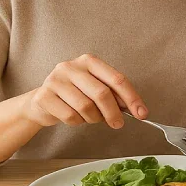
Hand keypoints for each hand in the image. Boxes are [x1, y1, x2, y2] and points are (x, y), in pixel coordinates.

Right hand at [22, 54, 146, 128]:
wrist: (43, 101)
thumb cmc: (75, 94)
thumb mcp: (96, 89)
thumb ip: (114, 95)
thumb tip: (135, 109)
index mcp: (90, 61)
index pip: (117, 79)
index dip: (132, 98)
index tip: (142, 113)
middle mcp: (71, 67)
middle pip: (102, 93)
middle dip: (113, 112)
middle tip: (118, 124)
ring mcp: (55, 80)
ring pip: (85, 107)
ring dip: (93, 118)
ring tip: (91, 117)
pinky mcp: (44, 96)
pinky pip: (70, 116)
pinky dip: (78, 122)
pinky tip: (75, 118)